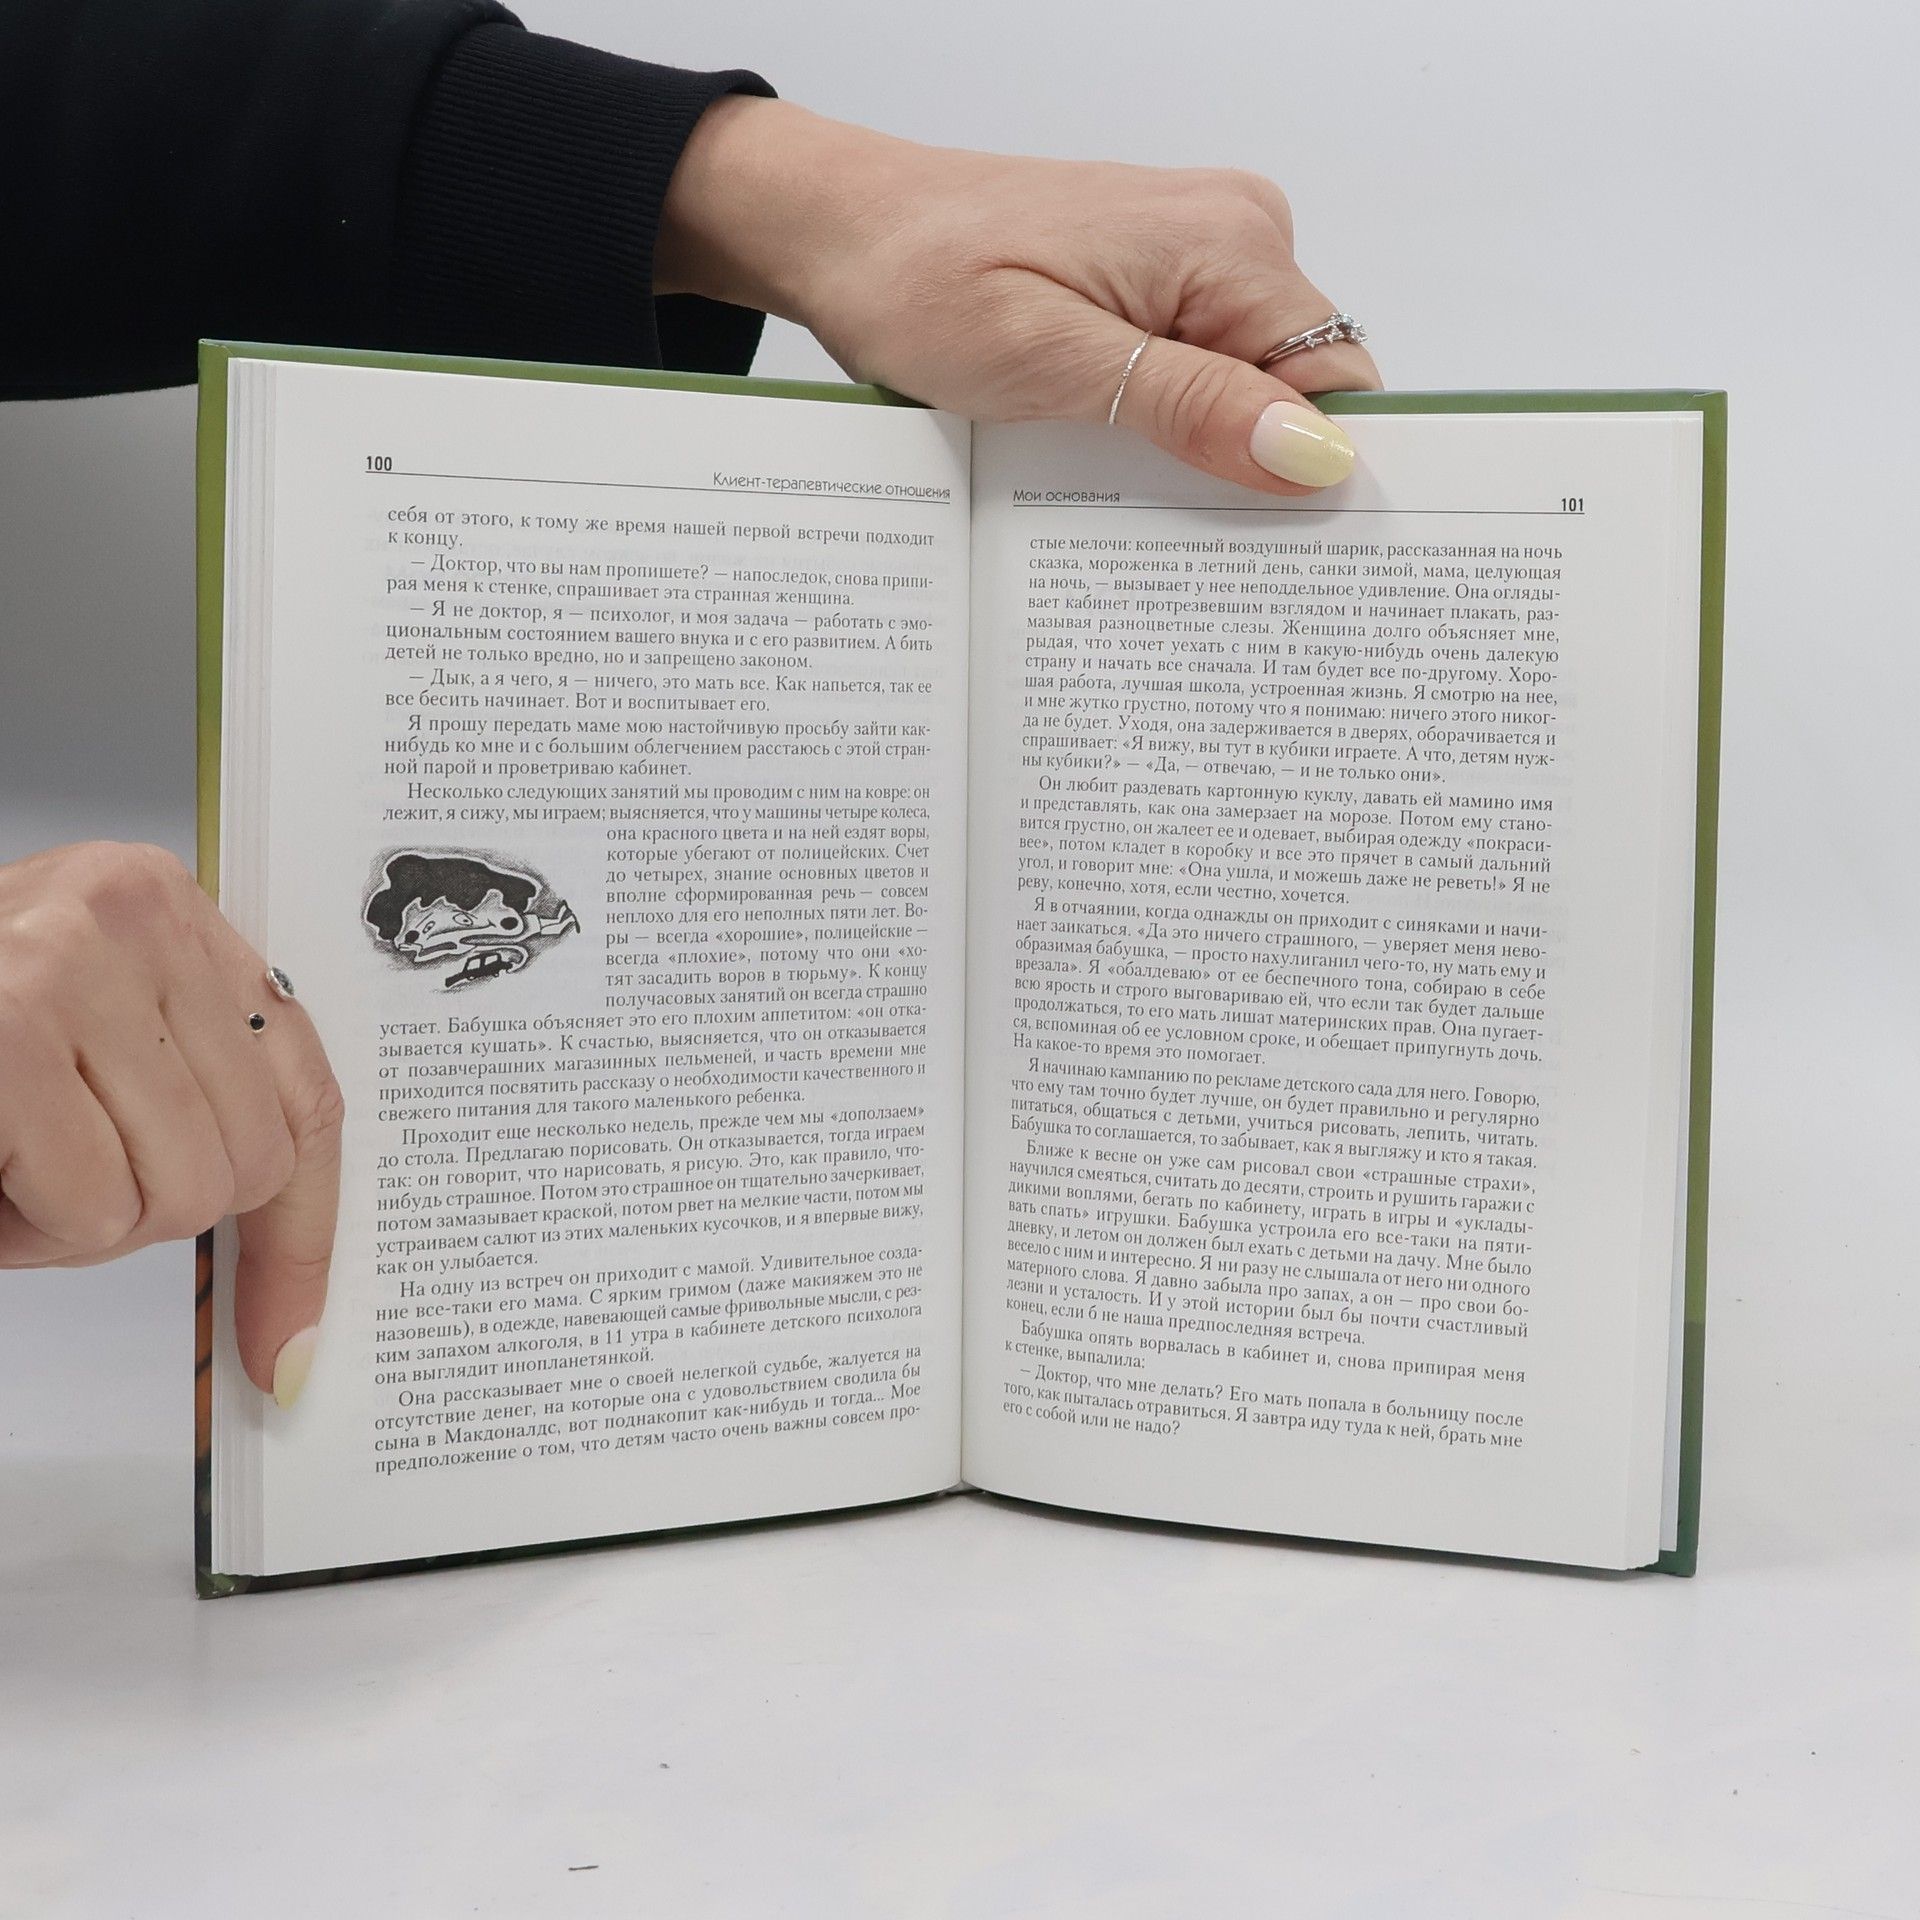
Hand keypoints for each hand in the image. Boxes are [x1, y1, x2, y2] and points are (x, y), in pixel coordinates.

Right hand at [0, 843, 342, 1405]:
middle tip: (54, 1182)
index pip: (305, 1089)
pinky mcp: (8, 1032)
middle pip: (249, 1161)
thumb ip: (182, 1102)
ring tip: (9, 1168)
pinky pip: (93, 1204)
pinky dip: (28, 1232)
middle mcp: (134, 913)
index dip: (300, 1228)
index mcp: (166, 909)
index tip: (287, 1329)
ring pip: (177, 1195)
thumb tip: (282, 1286)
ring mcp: (70, 964)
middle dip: (148, 1214)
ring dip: (78, 1226)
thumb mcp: (84, 1041)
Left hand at [659, 99, 1381, 491]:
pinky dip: (1169, 419)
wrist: (839, 229)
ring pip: (1249, 384)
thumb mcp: (1049, 360)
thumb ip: (1187, 404)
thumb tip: (1312, 454)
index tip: (1276, 548)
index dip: (1315, 470)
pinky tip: (1112, 452)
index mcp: (1226, 242)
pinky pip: (1201, 363)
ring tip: (1125, 490)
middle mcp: (1233, 231)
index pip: (1338, 381)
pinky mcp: (1157, 275)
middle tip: (1179, 538)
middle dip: (1253, 468)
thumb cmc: (918, 281)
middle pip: (1299, 387)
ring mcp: (1196, 250)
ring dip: (1202, 449)